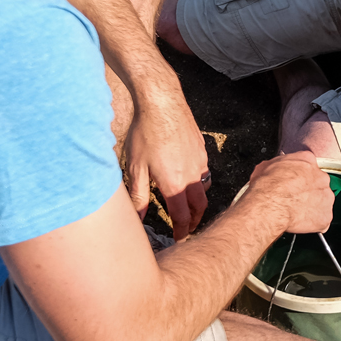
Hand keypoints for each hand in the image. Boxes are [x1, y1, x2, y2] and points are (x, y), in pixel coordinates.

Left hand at [124, 69, 210, 239]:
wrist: (162, 102)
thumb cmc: (145, 132)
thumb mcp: (135, 167)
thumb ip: (138, 195)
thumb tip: (139, 217)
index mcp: (175, 184)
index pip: (182, 217)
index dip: (181, 231)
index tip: (178, 238)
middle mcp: (192, 176)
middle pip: (199, 207)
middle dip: (194, 220)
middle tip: (185, 227)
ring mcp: (200, 161)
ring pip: (204, 188)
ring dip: (198, 201)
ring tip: (187, 205)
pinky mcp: (201, 148)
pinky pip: (204, 171)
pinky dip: (199, 182)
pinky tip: (187, 176)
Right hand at [247, 150, 333, 233]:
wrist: (269, 205)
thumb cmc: (267, 188)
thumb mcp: (267, 166)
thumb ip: (281, 167)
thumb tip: (277, 171)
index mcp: (307, 161)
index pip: (308, 166)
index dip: (299, 177)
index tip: (294, 184)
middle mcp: (321, 177)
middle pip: (318, 184)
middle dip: (307, 192)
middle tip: (294, 199)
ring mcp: (326, 197)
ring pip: (322, 202)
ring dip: (311, 207)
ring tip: (295, 212)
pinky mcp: (325, 216)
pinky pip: (321, 221)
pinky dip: (312, 223)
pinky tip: (299, 222)